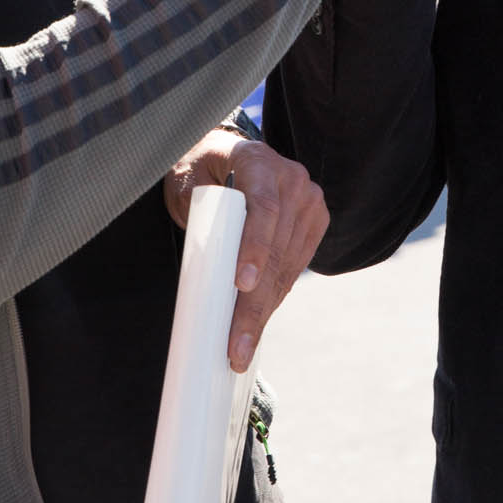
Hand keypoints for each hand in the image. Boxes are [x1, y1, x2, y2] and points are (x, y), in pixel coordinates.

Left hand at [164, 126, 328, 369]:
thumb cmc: (200, 170)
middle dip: (254, 303)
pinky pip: (294, 268)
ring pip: (286, 266)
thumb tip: (206, 271)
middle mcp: (292, 179)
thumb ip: (198, 214)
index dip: (254, 248)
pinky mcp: (314, 223)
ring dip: (264, 310)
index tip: (241, 285)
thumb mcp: (188, 183)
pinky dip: (275, 297)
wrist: (225, 155)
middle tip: (236, 346)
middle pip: (276, 248)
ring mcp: (308, 201)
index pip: (264, 207)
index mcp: (258, 160)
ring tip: (243, 347)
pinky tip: (258, 322)